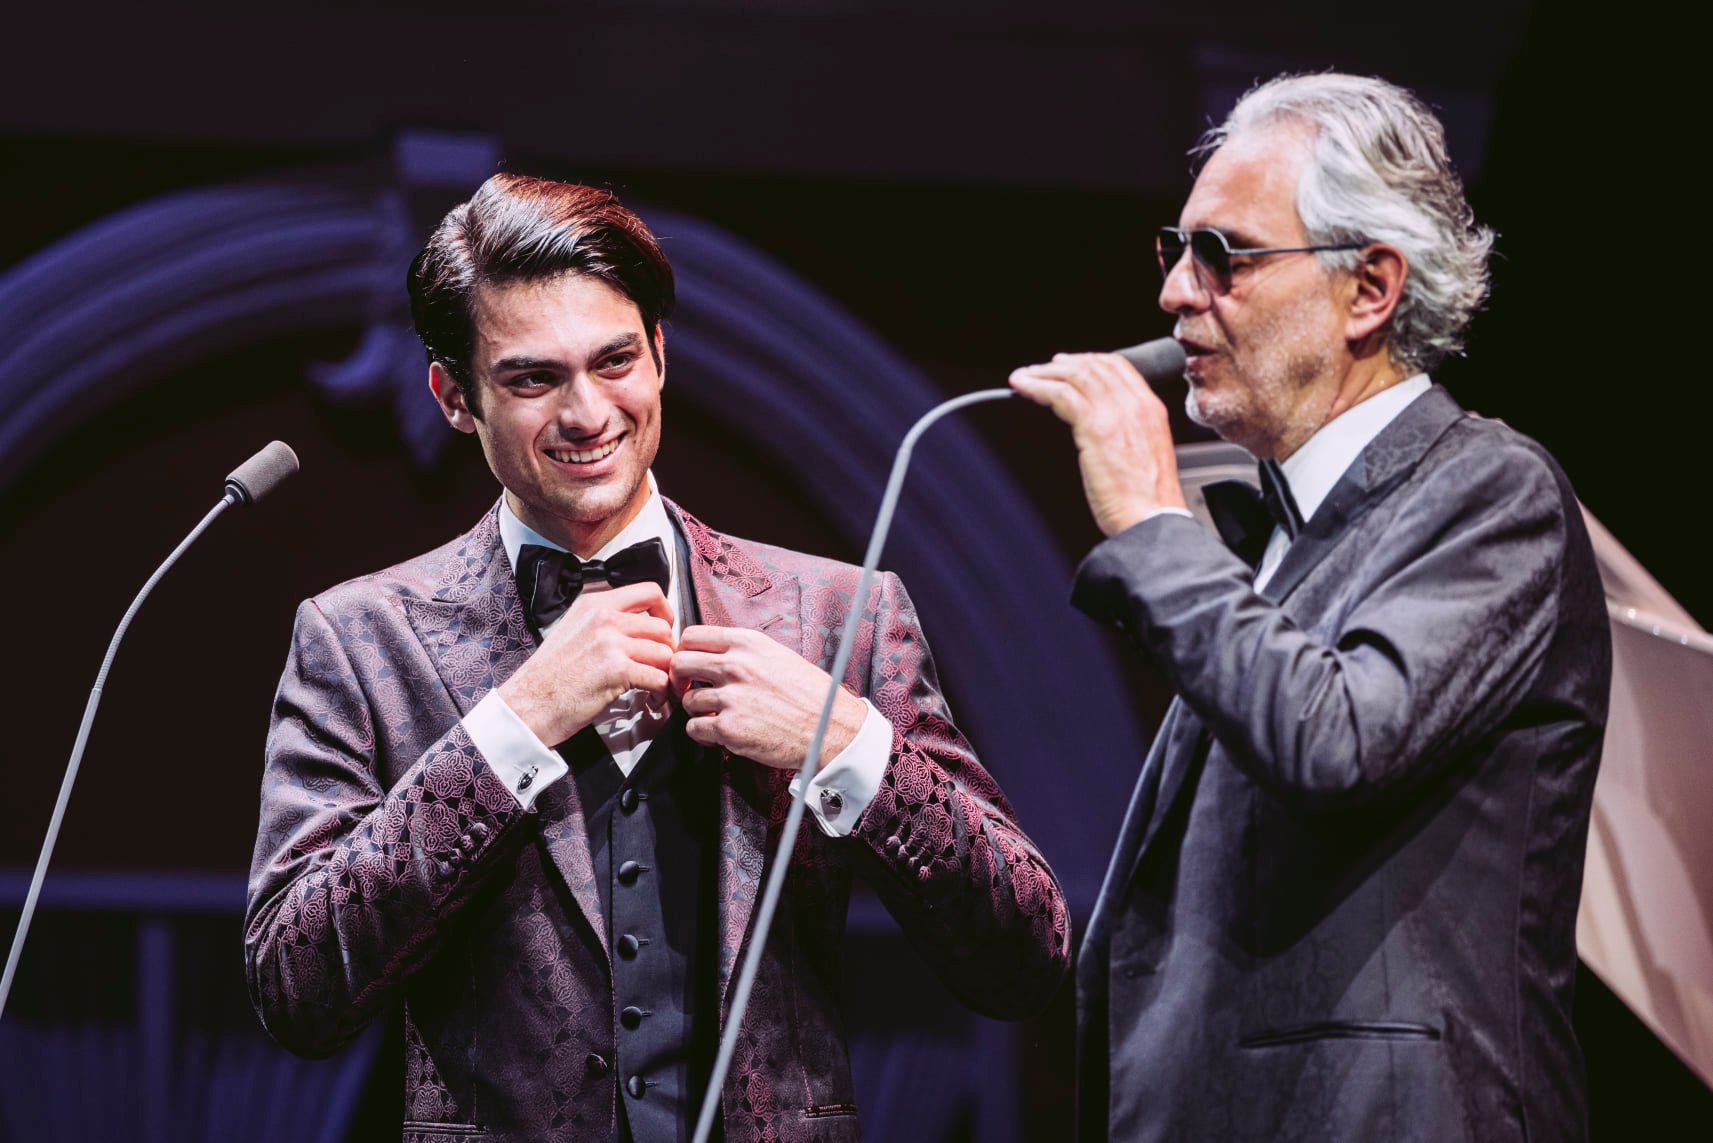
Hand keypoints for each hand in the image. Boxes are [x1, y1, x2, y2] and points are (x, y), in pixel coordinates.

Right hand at [497, 582, 675, 746]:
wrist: (528, 703)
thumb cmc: (549, 675)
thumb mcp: (573, 629)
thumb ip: (603, 621)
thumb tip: (637, 625)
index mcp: (594, 603)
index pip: (649, 591)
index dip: (666, 611)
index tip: (667, 627)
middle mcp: (603, 618)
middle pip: (662, 627)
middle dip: (669, 650)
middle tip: (664, 667)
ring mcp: (610, 643)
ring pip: (664, 653)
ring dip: (667, 674)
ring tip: (659, 687)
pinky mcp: (617, 670)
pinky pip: (659, 678)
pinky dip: (662, 692)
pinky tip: (653, 699)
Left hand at [670, 625, 867, 769]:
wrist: (830, 729)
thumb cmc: (812, 695)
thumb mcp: (780, 656)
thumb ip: (746, 652)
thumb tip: (717, 654)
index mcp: (748, 643)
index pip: (693, 636)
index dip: (685, 650)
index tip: (689, 663)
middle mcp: (737, 666)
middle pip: (680, 663)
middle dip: (679, 679)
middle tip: (687, 689)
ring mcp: (731, 697)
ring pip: (687, 700)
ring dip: (695, 710)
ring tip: (713, 715)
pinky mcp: (730, 728)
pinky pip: (694, 728)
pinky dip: (702, 733)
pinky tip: (718, 733)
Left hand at [1009, 351, 1186, 534]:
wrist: (1152, 521)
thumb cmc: (1147, 502)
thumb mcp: (1145, 456)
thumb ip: (1127, 435)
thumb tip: (1101, 431)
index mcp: (1151, 410)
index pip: (1118, 367)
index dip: (1089, 361)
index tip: (1068, 365)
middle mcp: (1136, 405)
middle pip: (1095, 365)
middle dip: (1063, 364)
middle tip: (1040, 368)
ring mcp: (1116, 414)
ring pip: (1075, 376)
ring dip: (1044, 373)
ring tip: (1025, 376)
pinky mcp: (1095, 428)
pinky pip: (1060, 395)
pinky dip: (1037, 387)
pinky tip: (1023, 389)